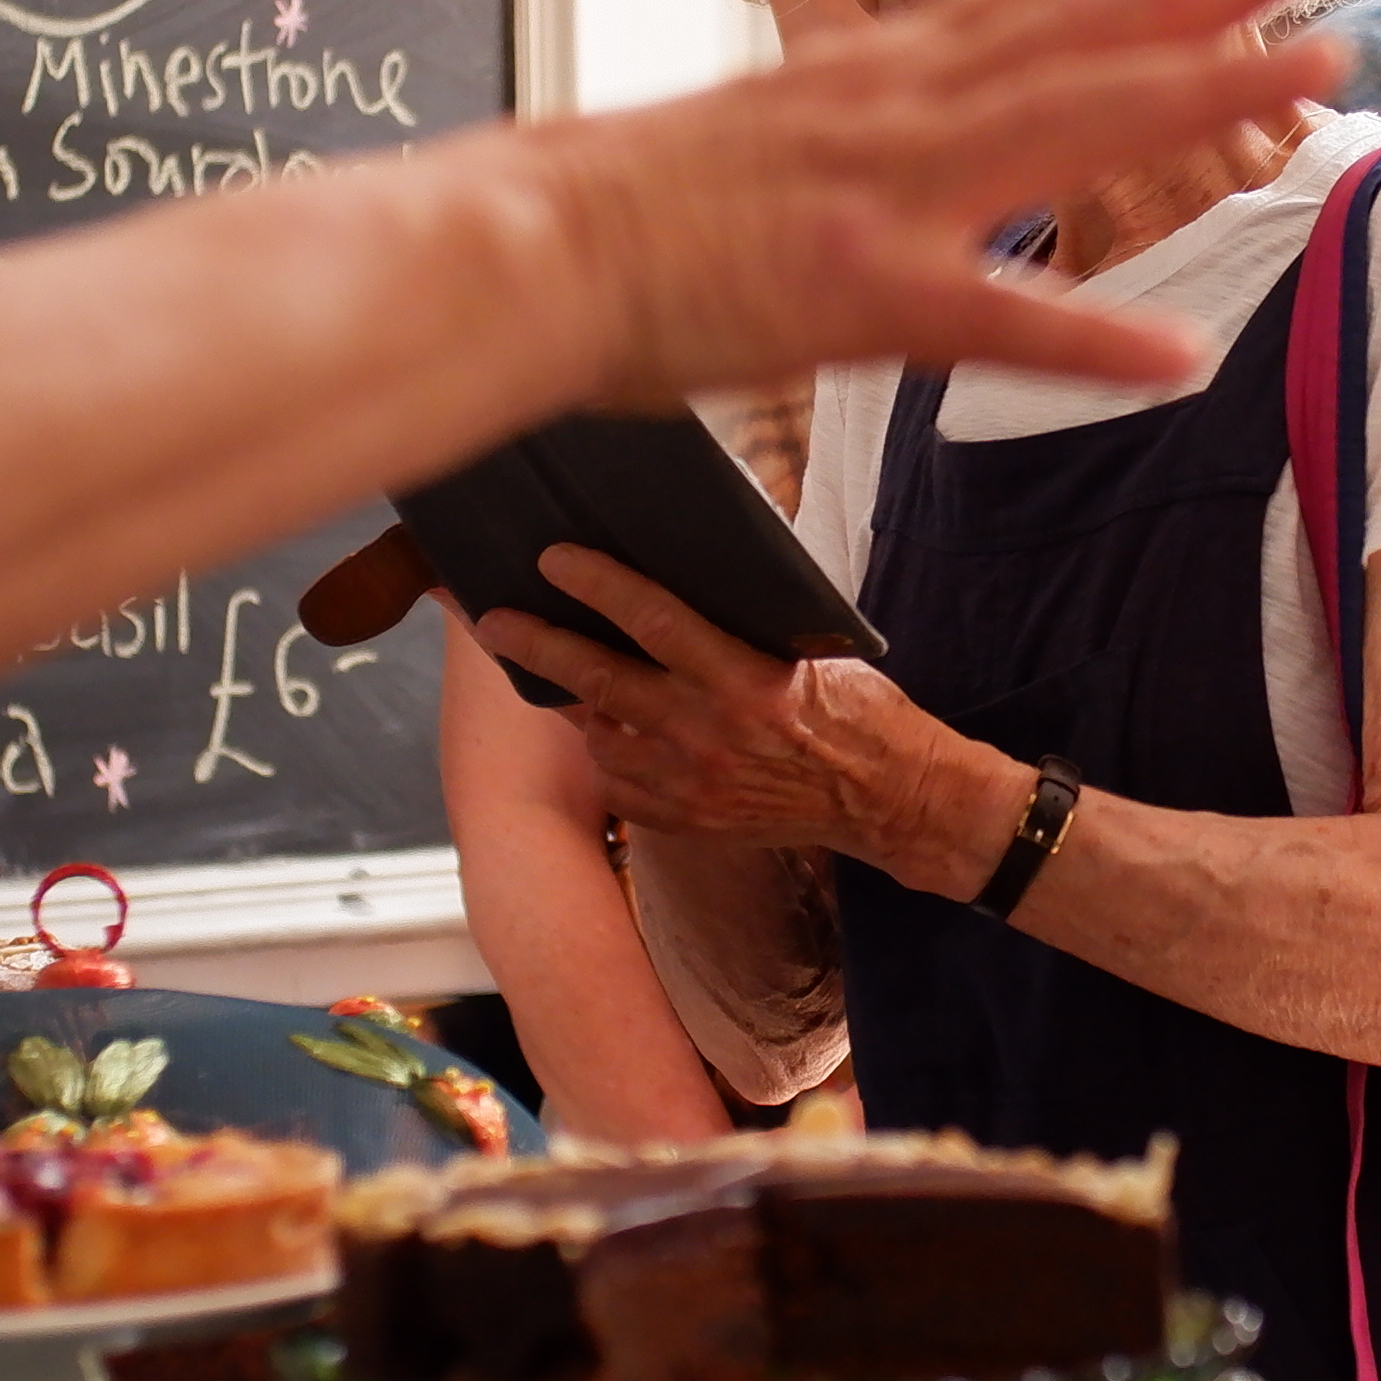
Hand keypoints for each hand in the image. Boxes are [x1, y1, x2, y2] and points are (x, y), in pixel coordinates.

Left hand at [482, 547, 1011, 884]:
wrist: (889, 800)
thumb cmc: (857, 711)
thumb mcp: (809, 650)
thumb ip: (739, 628)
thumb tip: (678, 586)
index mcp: (745, 679)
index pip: (653, 620)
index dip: (597, 586)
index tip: (553, 559)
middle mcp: (709, 734)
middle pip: (600, 681)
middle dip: (537, 646)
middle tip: (491, 620)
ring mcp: (693, 785)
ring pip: (601, 735)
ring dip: (574, 703)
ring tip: (558, 675)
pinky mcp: (690, 822)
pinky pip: (622, 784)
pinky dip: (611, 752)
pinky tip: (613, 731)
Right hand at [510, 0, 1350, 408]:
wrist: (524, 247)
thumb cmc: (635, 208)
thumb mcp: (775, 130)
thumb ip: (869, 116)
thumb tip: (927, 109)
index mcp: (885, 74)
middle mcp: (901, 105)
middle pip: (1089, 21)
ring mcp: (883, 192)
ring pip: (1071, 124)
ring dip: (1203, 90)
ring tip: (1320, 69)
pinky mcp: (850, 292)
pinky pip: (987, 320)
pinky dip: (1083, 338)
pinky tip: (1175, 355)